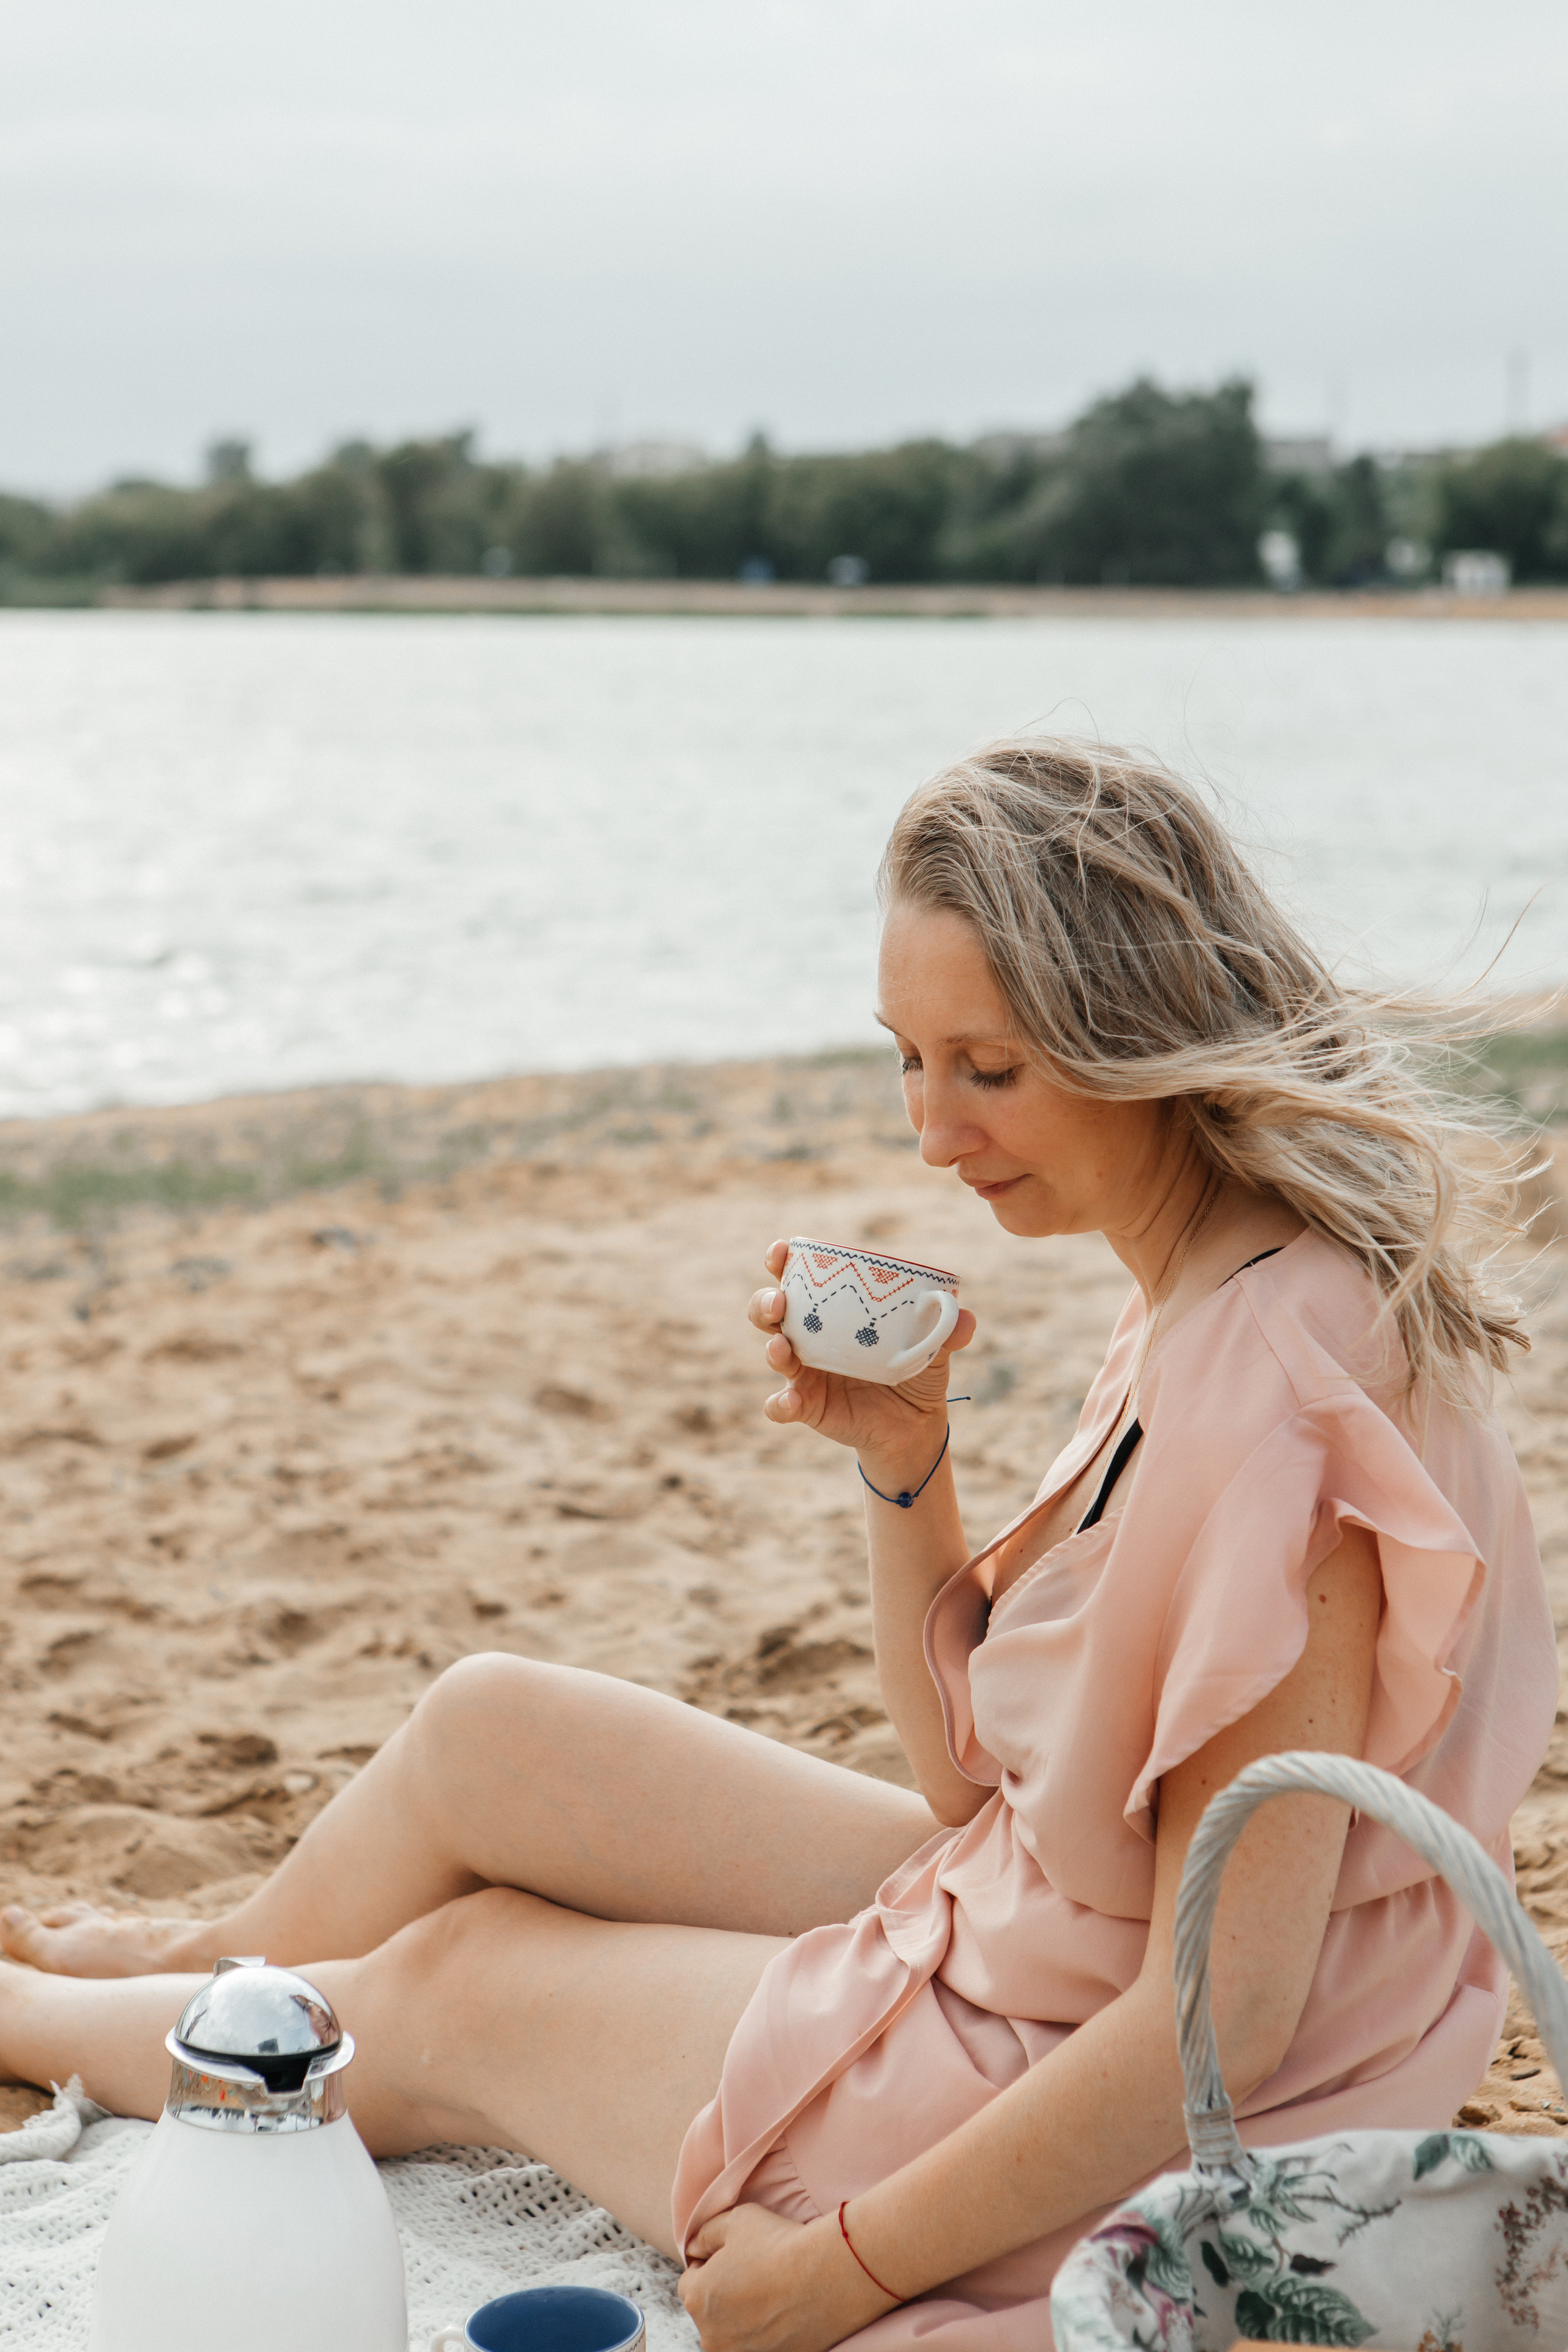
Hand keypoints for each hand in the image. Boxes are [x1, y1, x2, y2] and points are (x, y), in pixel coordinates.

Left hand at [680, 2201, 895, 2351]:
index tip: (735, 2257)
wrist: (829, 2276)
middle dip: (725, 2295)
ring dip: (745, 2316)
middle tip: (756, 2274)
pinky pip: (759, 2345)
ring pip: (733, 2332)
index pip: (690, 2283)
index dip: (709, 2266)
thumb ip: (705, 2235)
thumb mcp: (735, 2220)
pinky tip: (785, 2311)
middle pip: (710, 2312)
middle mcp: (711, 2337)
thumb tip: (696, 2248)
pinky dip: (767, 2332)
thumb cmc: (779, 2244)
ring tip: (773, 2293)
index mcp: (697, 2300)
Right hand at [748, 1240, 974, 1473]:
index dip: (781, 1261)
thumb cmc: (916, 1372)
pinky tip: (791, 1402)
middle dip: (765, 1301)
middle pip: (770, 1311)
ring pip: (773, 1353)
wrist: (915, 1425)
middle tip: (779, 1301)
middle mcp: (810, 1338)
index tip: (782, 1250)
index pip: (797, 1278)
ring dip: (772, 1347)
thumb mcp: (934, 1349)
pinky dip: (780, 1404)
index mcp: (833, 1312)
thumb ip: (947, 1331)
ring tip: (782, 1347)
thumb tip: (964, 1317)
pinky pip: (781, 1407)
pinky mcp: (807, 1407)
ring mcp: (805, 1373)